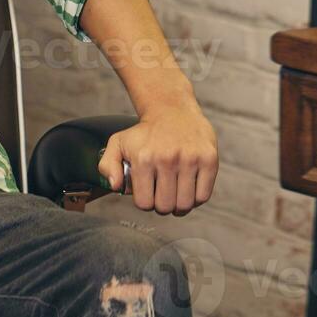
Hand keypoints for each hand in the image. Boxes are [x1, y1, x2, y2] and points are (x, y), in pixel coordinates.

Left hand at [98, 100, 217, 215]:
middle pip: (165, 207)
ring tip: (176, 194)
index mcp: (144, 158)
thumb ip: (107, 165)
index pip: (144, 204)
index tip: (148, 194)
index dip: (145, 203)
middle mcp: (167, 159)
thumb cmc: (145, 132)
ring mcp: (190, 159)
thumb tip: (115, 186)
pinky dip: (196, 199)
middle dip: (162, 206)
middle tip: (162, 195)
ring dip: (179, 205)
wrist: (172, 110)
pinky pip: (203, 196)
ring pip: (185, 205)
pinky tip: (189, 189)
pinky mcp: (209, 159)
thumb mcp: (118, 143)